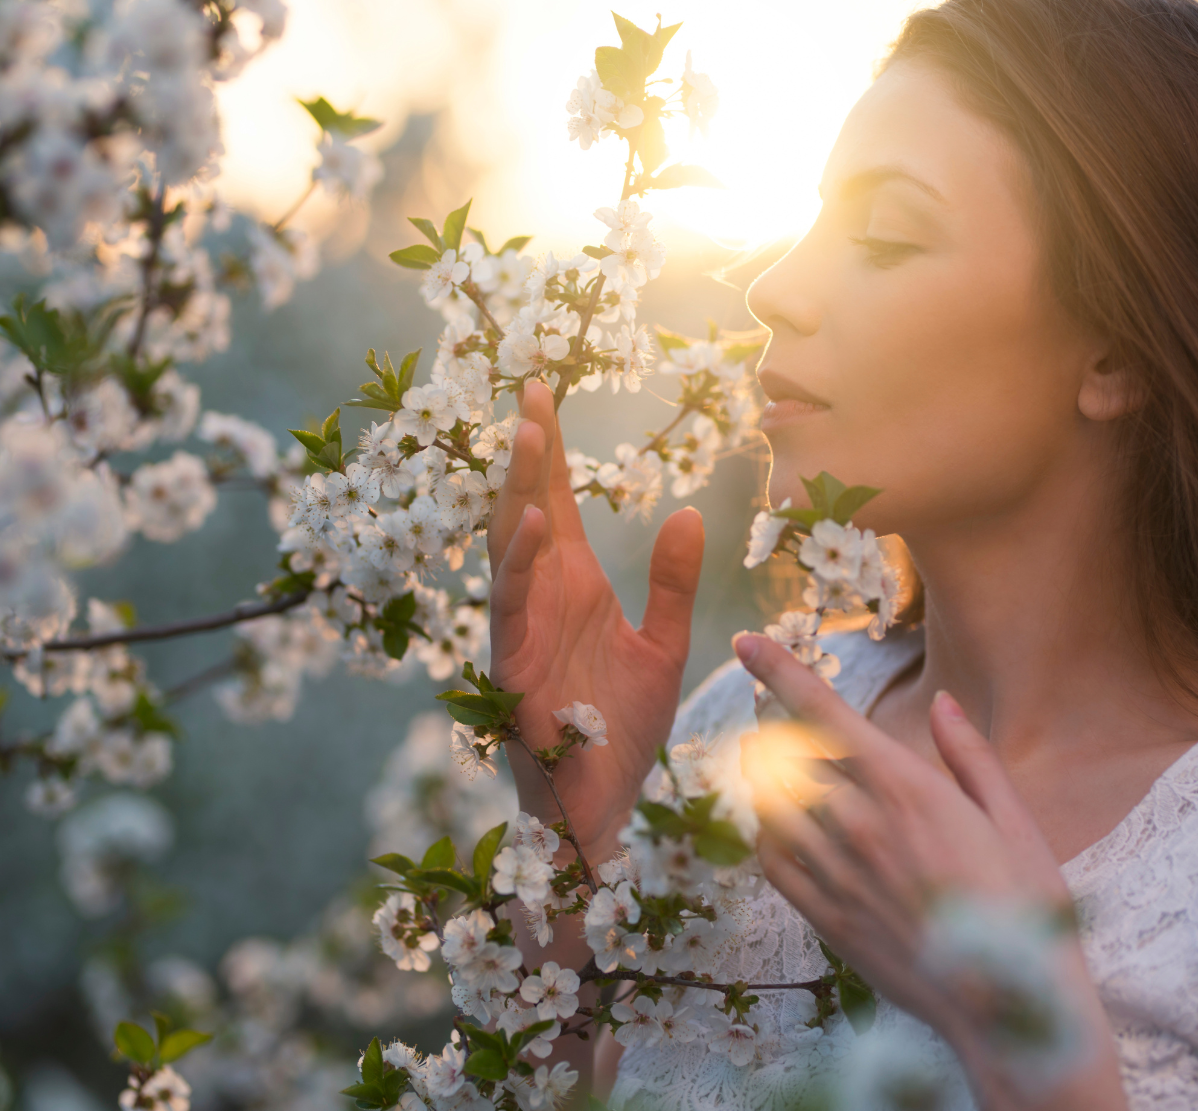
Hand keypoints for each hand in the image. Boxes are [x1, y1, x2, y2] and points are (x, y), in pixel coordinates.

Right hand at [487, 380, 703, 859]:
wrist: (603, 809)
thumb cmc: (618, 732)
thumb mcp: (663, 646)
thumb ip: (672, 583)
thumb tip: (686, 512)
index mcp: (574, 586)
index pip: (558, 502)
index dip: (552, 450)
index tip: (543, 390)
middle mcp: (543, 598)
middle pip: (529, 507)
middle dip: (529, 450)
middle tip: (531, 388)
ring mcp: (523, 629)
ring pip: (511, 546)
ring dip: (519, 491)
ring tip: (531, 434)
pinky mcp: (515, 667)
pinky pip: (512, 606)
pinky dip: (519, 564)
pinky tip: (532, 524)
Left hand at [733, 632, 1126, 1110]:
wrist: (1007, 1008)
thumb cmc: (1024, 910)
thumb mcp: (1014, 820)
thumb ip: (970, 756)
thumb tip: (943, 703)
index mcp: (905, 786)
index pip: (822, 712)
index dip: (779, 670)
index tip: (747, 642)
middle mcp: (858, 823)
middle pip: (785, 751)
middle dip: (778, 727)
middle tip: (784, 719)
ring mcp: (837, 873)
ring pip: (771, 802)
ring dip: (767, 776)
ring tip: (777, 765)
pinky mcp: (826, 918)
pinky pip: (773, 860)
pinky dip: (769, 832)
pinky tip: (784, 827)